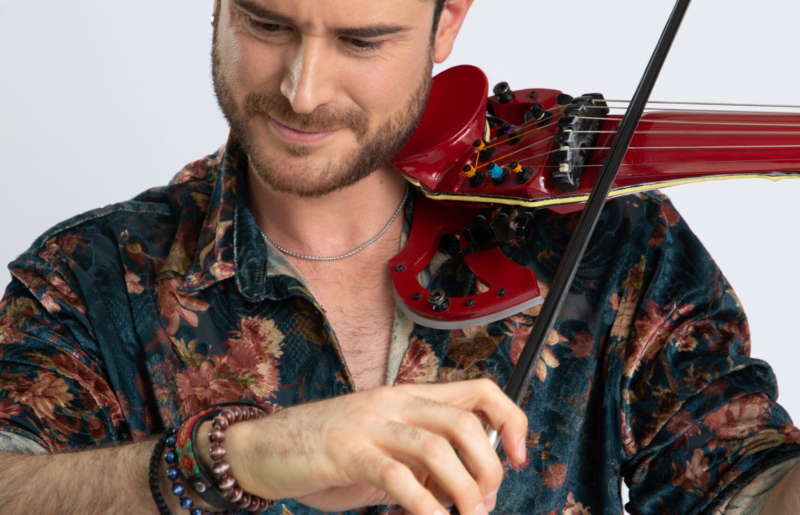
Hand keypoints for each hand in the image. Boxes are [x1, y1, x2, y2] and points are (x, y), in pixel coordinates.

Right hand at [218, 379, 527, 514]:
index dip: (511, 420)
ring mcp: (371, 424)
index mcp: (409, 397)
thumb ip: (423, 460)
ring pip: (438, 445)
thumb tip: (466, 487)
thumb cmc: (329, 451)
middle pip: (465, 421)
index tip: (519, 459)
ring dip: (464, 489)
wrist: (265, 446)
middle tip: (484, 504)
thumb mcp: (384, 449)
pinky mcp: (347, 452)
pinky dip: (423, 504)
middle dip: (489, 468)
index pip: (479, 391)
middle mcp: (395, 403)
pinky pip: (397, 476)